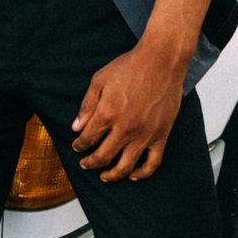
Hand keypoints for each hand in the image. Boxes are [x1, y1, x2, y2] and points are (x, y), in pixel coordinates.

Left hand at [71, 43, 184, 182]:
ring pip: (125, 166)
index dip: (79, 146)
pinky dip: (142, 173)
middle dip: (90, 163)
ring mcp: (144, 134)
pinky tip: (133, 175)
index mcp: (107, 113)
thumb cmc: (131, 66)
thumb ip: (87, 105)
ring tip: (104, 176)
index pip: (87, 139)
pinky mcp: (161, 135)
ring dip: (111, 175)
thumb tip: (76, 127)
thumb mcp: (99, 80)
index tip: (77, 146)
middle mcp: (125, 128)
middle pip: (102, 156)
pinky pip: (152, 162)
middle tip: (85, 164)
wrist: (161, 61)